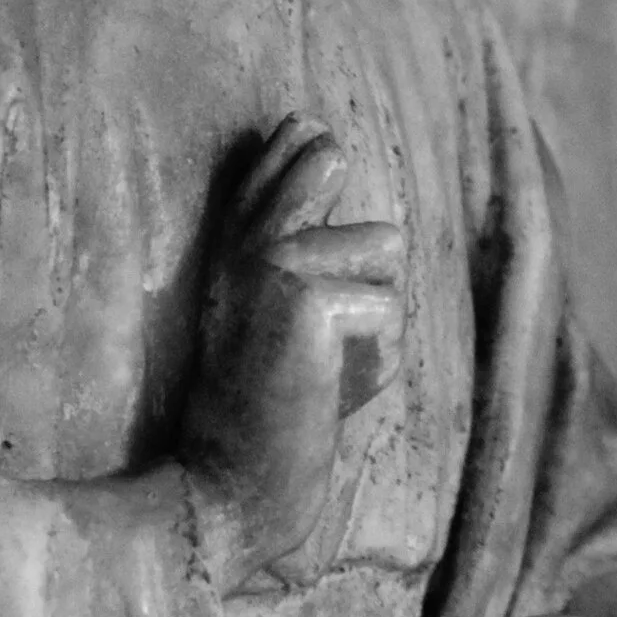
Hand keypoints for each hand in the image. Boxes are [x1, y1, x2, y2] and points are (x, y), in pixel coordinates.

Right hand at [183, 117, 407, 589]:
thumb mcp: (288, 345)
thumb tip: (381, 236)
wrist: (227, 494)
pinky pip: (388, 311)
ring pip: (383, 248)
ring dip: (375, 319)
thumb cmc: (272, 429)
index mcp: (228, 265)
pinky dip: (375, 363)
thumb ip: (321, 288)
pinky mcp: (306, 300)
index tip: (304, 123)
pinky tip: (327, 395)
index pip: (262, 184)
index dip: (288, 153)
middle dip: (329, 176)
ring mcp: (272, 270)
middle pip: (316, 167)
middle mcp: (241, 255)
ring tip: (324, 370)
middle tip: (328, 152)